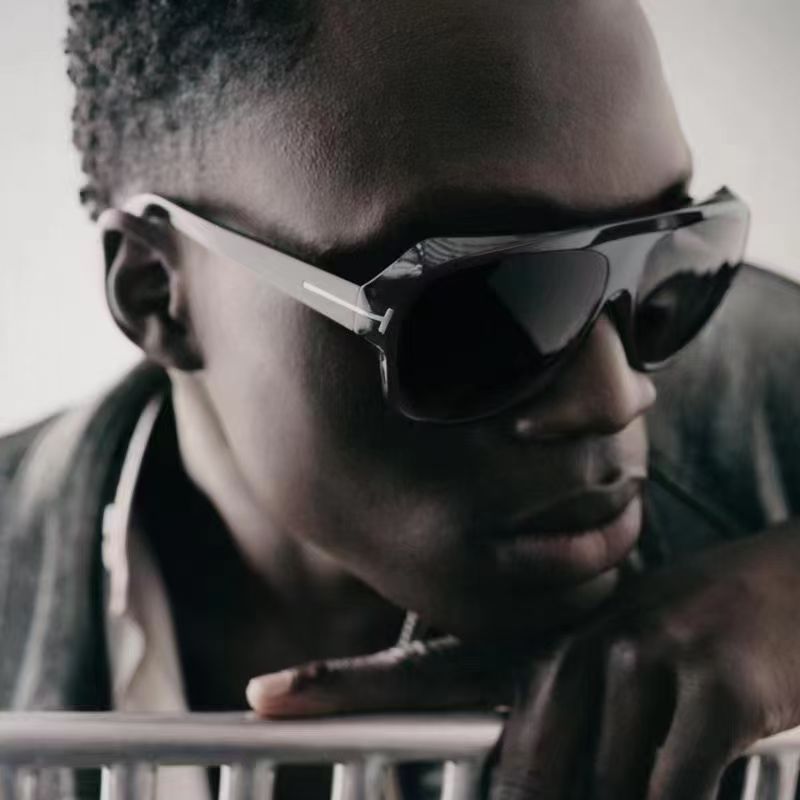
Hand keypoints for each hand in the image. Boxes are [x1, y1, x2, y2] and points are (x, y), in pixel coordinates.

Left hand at [247, 524, 799, 798]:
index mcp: (542, 643)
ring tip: (661, 748)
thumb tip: (525, 779)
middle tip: (595, 779)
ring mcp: (640, 658)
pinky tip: (688, 769)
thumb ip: (556, 721)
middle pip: (524, 774)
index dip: (343, 686)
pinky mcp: (709, 689)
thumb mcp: (617, 667)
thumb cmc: (697, 640)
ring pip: (598, 794)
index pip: (427, 668)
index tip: (264, 694)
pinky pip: (665, 794)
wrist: (795, 588)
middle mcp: (575, 644)